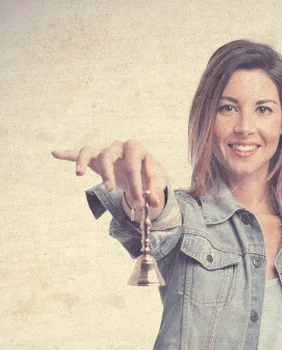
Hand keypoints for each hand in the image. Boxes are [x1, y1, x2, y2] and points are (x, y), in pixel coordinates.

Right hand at [51, 139, 167, 207]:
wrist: (145, 171)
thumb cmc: (150, 174)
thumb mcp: (158, 182)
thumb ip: (156, 191)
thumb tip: (153, 202)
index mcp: (137, 149)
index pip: (133, 165)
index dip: (136, 185)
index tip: (139, 203)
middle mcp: (119, 147)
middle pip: (109, 155)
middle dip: (109, 174)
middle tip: (111, 191)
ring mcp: (106, 151)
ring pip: (92, 152)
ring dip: (84, 162)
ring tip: (79, 174)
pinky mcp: (96, 158)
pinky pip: (80, 153)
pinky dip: (68, 154)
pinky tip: (55, 153)